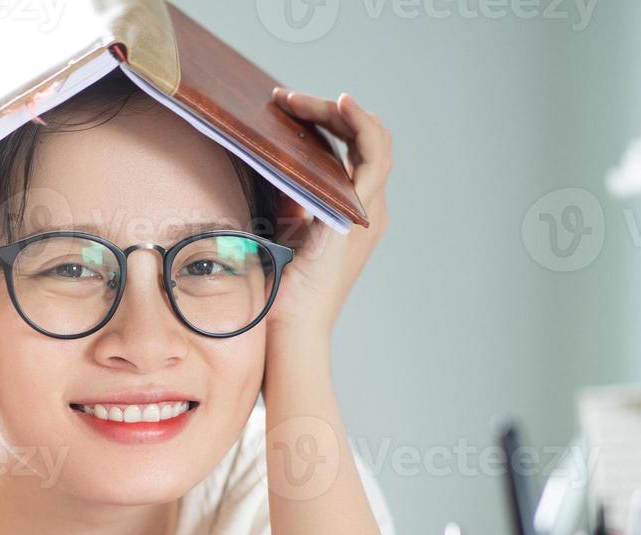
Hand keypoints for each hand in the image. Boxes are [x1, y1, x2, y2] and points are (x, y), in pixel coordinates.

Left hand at [264, 88, 392, 339]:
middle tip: (286, 99)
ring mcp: (369, 214)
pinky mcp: (359, 216)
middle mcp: (369, 212)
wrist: (291, 328)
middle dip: (327, 111)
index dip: (329, 123)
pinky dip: (361, 125)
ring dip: (336, 113)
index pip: (354, 152)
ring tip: (298, 100)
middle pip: (365, 140)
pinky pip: (373, 158)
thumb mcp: (283, 233)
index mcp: (353, 215)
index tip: (291, 108)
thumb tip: (267, 164)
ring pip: (373, 141)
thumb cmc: (282, 292)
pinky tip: (340, 105)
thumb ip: (289, 200)